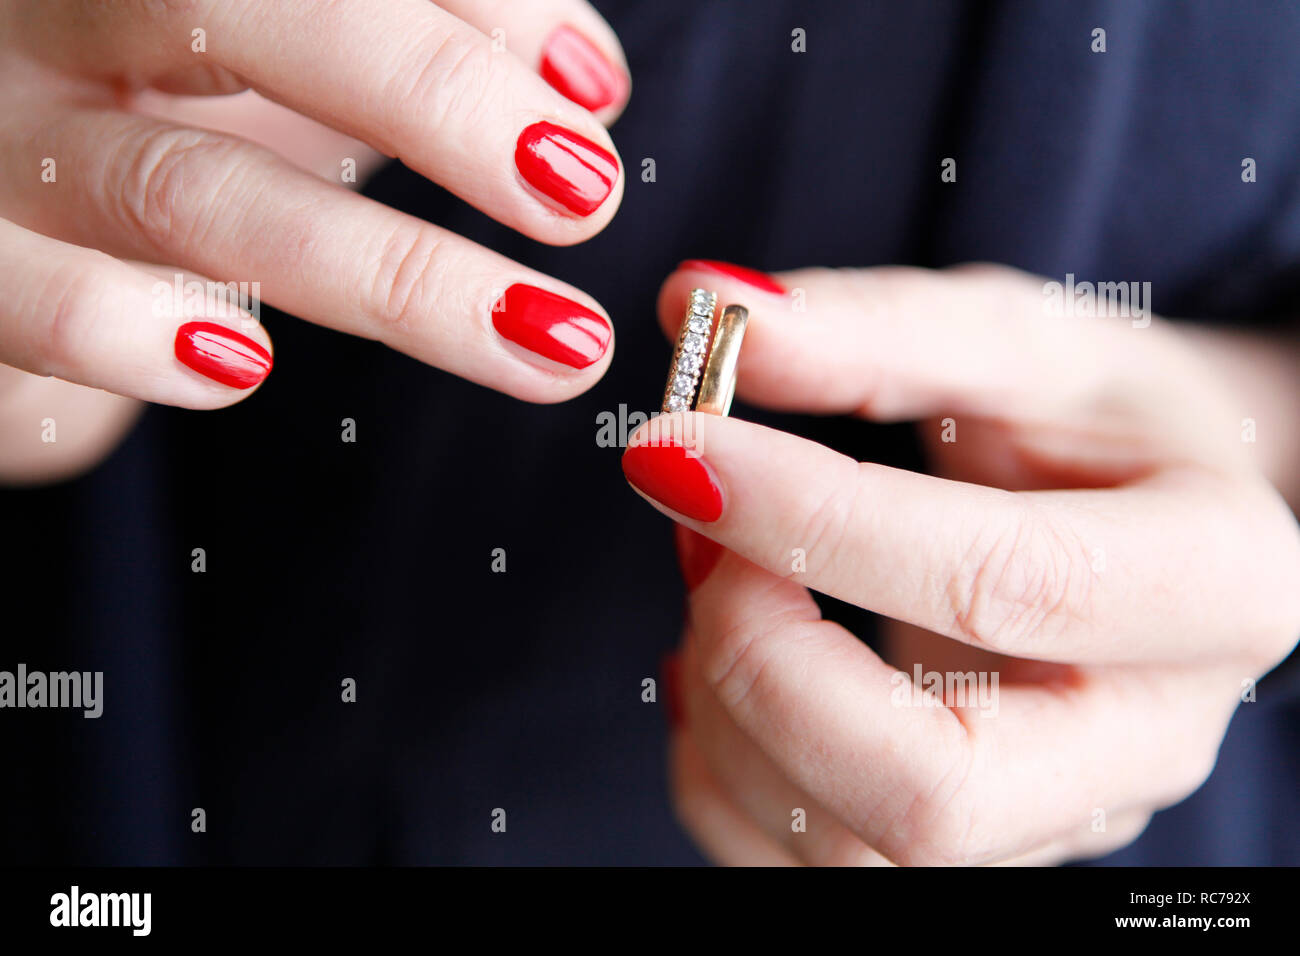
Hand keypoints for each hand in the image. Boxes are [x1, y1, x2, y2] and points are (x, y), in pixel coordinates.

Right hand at [0, 0, 628, 480]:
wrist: (1, 227)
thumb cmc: (170, 120)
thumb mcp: (306, 63)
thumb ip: (439, 45)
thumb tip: (584, 82)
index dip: (476, 6)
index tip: (591, 93)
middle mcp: (65, 19)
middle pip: (241, 7)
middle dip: (434, 98)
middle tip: (582, 192)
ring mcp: (5, 146)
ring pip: (190, 189)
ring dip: (393, 276)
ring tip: (545, 340)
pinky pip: (33, 301)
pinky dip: (134, 336)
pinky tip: (241, 365)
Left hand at [626, 261, 1299, 864]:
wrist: (1154, 518)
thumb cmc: (1100, 424)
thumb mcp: (1026, 342)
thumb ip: (875, 326)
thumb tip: (704, 303)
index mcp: (1212, 586)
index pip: (997, 585)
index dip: (812, 519)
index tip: (677, 443)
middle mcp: (1141, 741)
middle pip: (927, 791)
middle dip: (761, 660)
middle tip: (699, 535)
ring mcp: (1050, 815)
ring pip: (843, 847)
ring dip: (725, 701)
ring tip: (713, 569)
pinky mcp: (967, 844)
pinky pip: (795, 863)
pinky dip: (714, 761)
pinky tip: (723, 652)